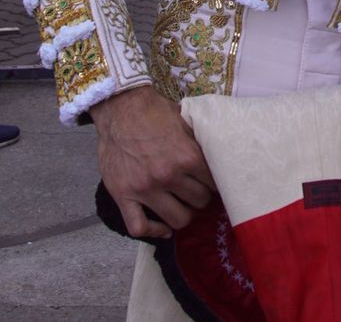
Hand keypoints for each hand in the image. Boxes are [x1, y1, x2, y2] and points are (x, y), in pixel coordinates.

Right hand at [91, 85, 214, 237]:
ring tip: (183, 206)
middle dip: (201, 198)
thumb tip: (220, 158)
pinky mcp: (123, 195)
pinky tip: (163, 229)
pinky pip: (139, 227)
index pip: (215, 184)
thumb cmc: (154, 112)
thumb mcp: (185, 122)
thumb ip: (200, 145)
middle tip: (197, 192)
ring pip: (177, 219)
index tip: (215, 185)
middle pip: (199, 202)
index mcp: (187, 156)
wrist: (120, 106)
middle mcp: (168, 175)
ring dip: (183, 214)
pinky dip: (153, 232)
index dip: (217, 184)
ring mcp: (145, 188)